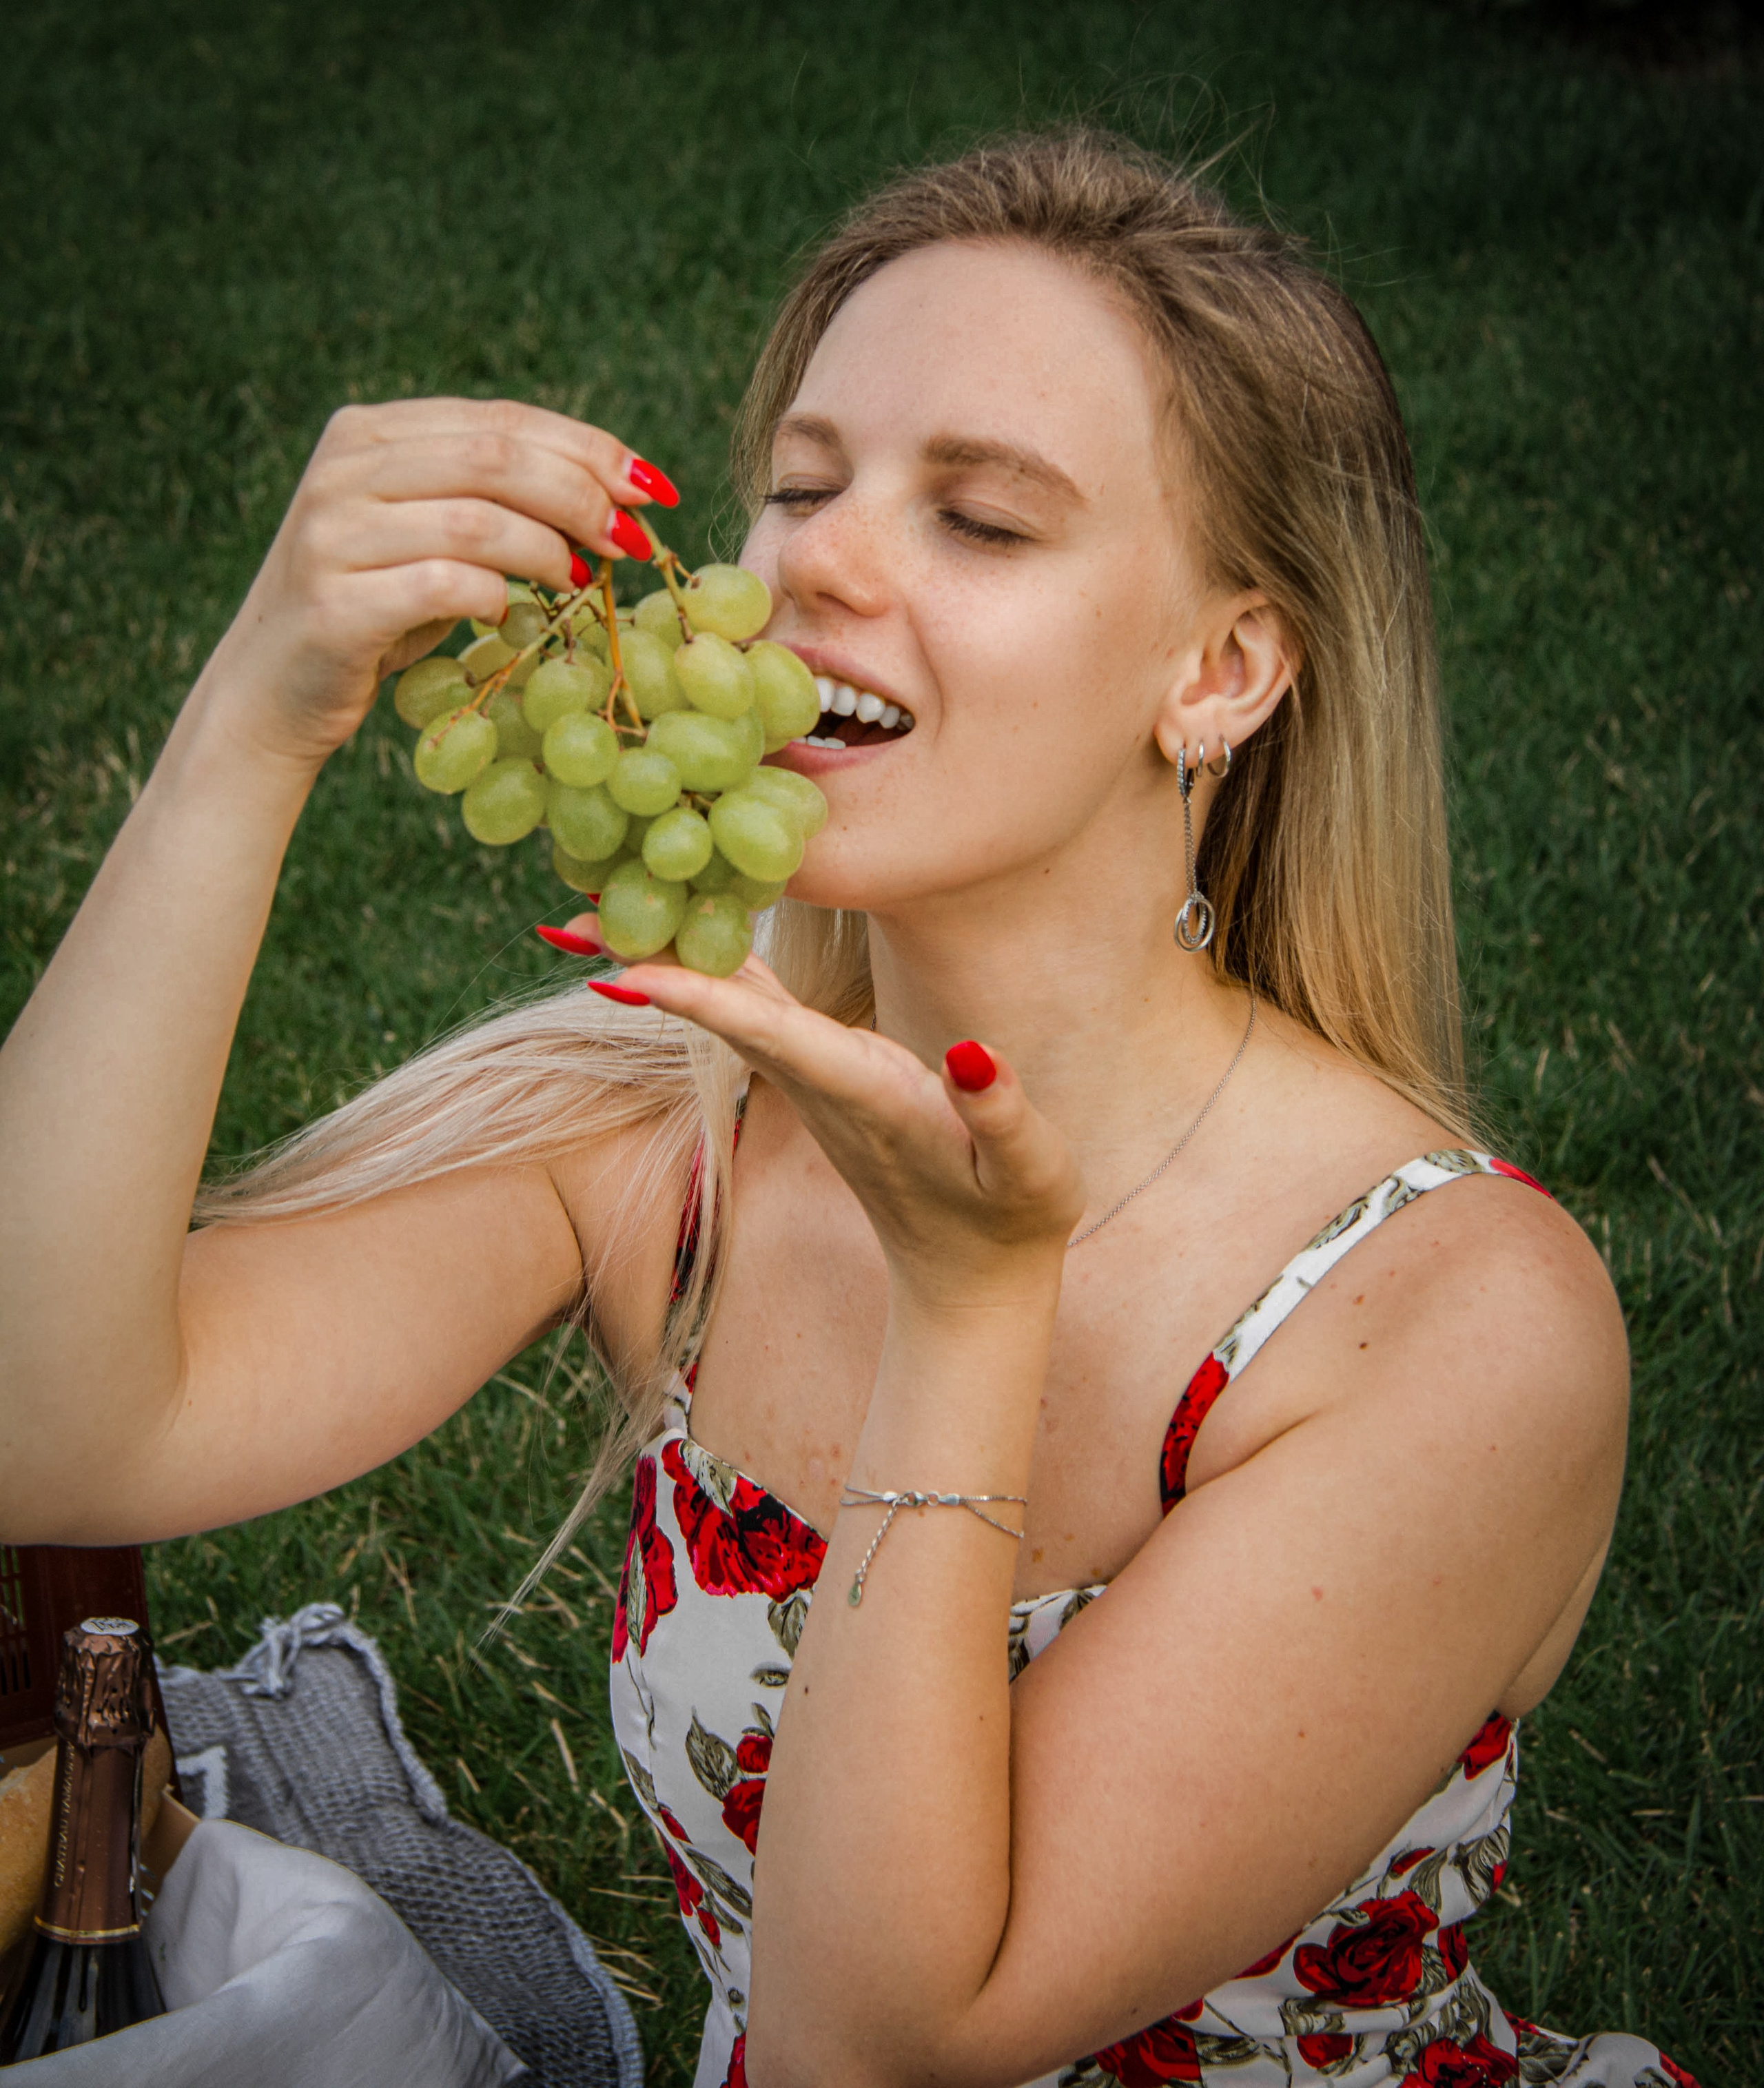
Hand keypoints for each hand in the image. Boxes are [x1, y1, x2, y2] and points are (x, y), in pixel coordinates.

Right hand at [197, 398, 669, 772]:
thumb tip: (613, 495)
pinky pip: (443, 586)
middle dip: (581, 498)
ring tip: (582, 582)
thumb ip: (490, 498)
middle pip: (496, 458)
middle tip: (628, 541)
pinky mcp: (335, 603)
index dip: (588, 449)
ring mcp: (332, 532)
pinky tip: (509, 616)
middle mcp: (344, 468)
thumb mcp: (427, 536)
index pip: (501, 420)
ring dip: (549, 552)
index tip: (651, 489)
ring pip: (476, 520)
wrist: (271, 692)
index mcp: (369, 433)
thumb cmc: (371, 611)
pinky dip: (494, 599)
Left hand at [576, 932, 1084, 1311]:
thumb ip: (1003, 1114)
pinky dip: (709, 962)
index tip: (624, 970)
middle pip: (724, 1011)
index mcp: (864, 1095)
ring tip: (593, 904)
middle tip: (569, 914)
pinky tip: (675, 925)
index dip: (700, 998)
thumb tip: (972, 1053)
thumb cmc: (1011, 1218)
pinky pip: (753, 1005)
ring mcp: (811, 1080)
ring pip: (730, 1003)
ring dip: (665, 955)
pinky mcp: (817, 1072)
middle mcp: (820, 1083)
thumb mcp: (1030, 1173)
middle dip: (651, 963)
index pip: (770, 1036)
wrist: (971, 1278)